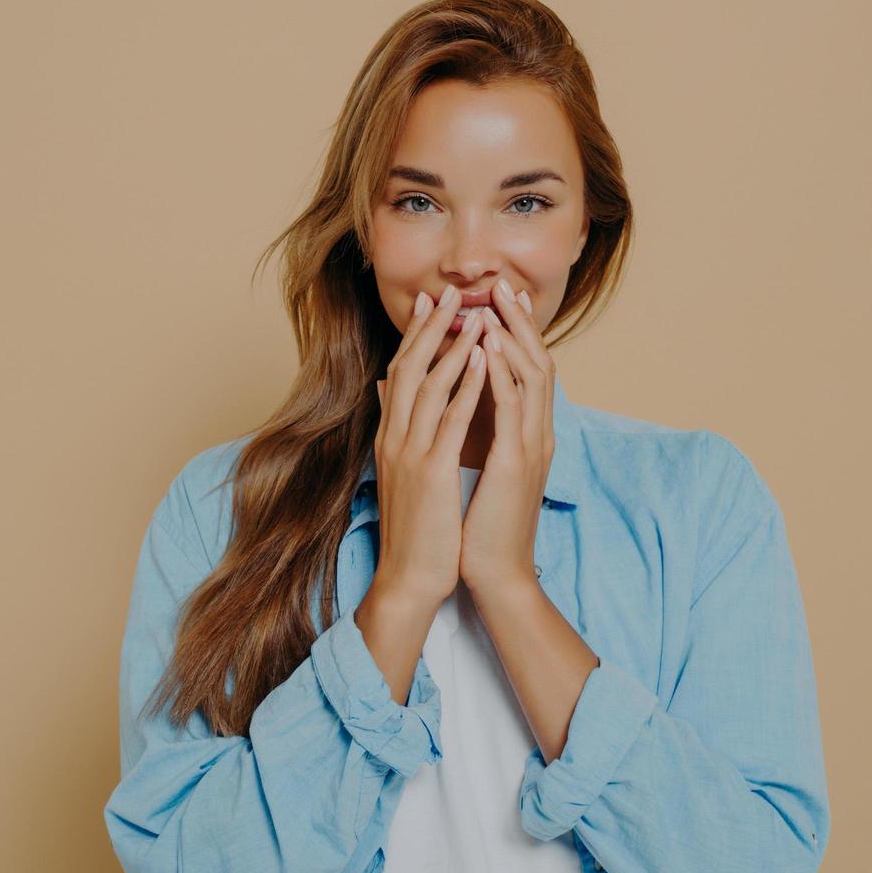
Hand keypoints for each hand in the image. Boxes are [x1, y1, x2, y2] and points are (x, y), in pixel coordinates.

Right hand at [373, 285, 488, 609]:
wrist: (410, 578)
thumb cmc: (416, 530)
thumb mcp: (401, 472)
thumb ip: (395, 427)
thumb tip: (387, 390)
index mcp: (390, 438)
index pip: (400, 375)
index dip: (415, 338)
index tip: (430, 305)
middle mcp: (394, 439)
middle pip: (409, 369)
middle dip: (431, 329)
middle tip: (449, 293)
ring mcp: (410, 454)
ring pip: (430, 386)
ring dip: (455, 346)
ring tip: (476, 315)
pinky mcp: (431, 473)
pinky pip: (451, 419)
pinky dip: (468, 385)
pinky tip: (485, 359)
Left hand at [459, 278, 555, 593]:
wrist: (495, 573)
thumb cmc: (481, 523)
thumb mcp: (476, 466)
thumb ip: (472, 429)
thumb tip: (449, 397)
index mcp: (527, 435)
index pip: (527, 371)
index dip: (516, 333)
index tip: (498, 300)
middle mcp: (537, 434)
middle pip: (537, 362)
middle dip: (519, 323)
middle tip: (502, 286)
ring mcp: (531, 447)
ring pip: (531, 376)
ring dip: (512, 337)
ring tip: (494, 304)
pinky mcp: (516, 463)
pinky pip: (512, 408)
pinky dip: (501, 373)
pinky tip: (488, 348)